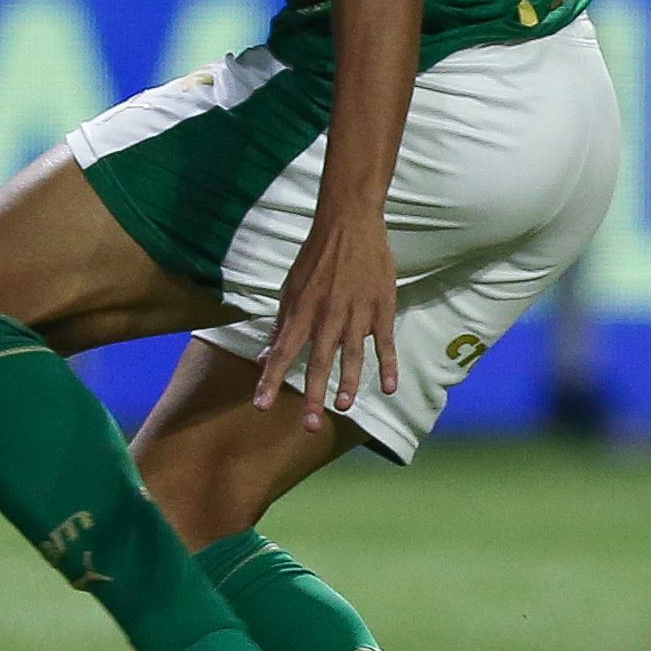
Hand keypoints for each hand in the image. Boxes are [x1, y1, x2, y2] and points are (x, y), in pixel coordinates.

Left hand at [254, 201, 398, 416]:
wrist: (349, 224)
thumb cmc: (315, 258)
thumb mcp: (290, 288)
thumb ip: (281, 325)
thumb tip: (264, 355)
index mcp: (301, 311)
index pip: (281, 352)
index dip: (270, 380)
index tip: (261, 405)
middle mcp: (327, 316)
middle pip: (318, 362)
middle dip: (313, 395)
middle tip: (310, 425)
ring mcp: (356, 313)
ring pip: (352, 356)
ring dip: (348, 383)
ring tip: (343, 407)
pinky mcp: (381, 308)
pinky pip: (385, 343)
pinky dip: (388, 365)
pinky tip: (389, 388)